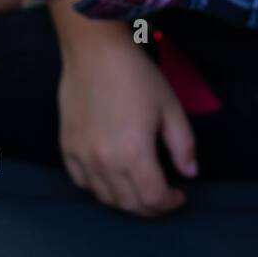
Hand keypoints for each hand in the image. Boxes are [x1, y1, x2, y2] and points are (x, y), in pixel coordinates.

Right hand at [58, 30, 198, 216]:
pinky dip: (99, 187)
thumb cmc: (137, 75)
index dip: (169, 204)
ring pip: (104, 198)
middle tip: (163, 194)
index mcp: (133, 153)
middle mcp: (104, 162)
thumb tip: (190, 172)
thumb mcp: (170, 106)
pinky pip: (82, 182)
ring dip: (125, 200)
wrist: (95, 50)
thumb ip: (183, 144)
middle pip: (128, 204)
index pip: (153, 198)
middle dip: (150, 206)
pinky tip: (111, 175)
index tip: (179, 195)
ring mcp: (81, 157)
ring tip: (139, 186)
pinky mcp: (67, 147)